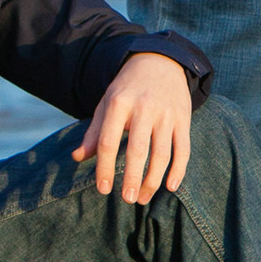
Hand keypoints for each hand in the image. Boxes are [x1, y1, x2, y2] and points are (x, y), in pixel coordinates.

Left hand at [72, 51, 194, 203]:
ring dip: (153, 179)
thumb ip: (94, 132)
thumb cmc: (128, 89)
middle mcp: (143, 108)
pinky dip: (179, 170)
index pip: (109, 141)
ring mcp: (166, 113)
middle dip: (133, 178)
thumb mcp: (106, 103)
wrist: (160, 62)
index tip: (103, 189)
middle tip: (128, 199)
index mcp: (118, 104)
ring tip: (143, 198)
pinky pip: (183, 148)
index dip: (105, 168)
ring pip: (162, 153)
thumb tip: (77, 158)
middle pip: (138, 149)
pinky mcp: (183, 118)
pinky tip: (170, 186)